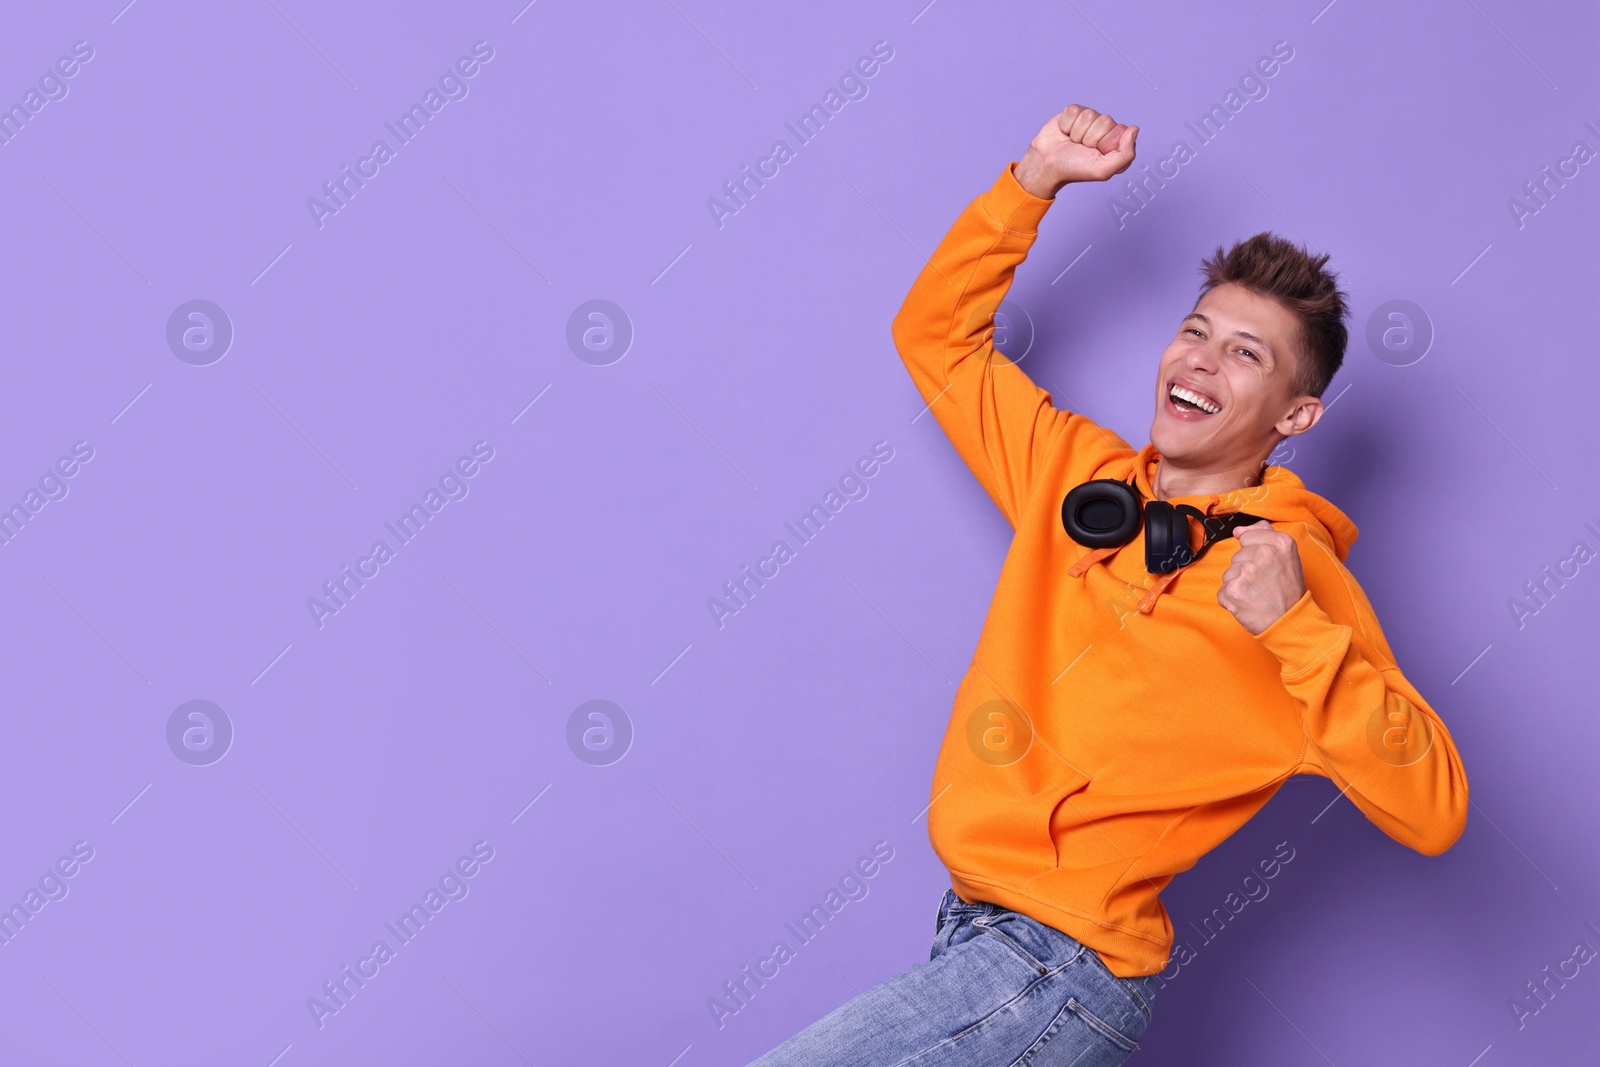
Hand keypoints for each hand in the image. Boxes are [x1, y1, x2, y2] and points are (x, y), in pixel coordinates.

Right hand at [1013, 104, 1138, 197]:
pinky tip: (1065, 133)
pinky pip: (1074, 110)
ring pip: (1089, 114)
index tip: (1096, 153)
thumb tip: (1134, 130)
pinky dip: (1066, 124)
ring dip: (1077, 132)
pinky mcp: (1074, 113)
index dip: (1106, 142)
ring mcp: (1089, 120)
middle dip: (1090, 137)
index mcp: (1115, 143)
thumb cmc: (1073, 169)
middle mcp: (1104, 129)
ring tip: (1072, 142)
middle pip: (1105, 121)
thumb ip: (1126, 154)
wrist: (1046, 164)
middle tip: (1081, 149)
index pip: (1121, 130)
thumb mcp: (1103, 170)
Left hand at [1218, 521, 1305, 634]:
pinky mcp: (1233, 590)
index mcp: (1280, 542)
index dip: (1254, 554)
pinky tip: (1248, 604)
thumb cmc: (1288, 591)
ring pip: (1228, 574)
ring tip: (1257, 595)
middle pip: (1237, 557)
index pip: (1247, 537)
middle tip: (1264, 584)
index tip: (1266, 567)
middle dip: (1246, 570)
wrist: (1290, 622)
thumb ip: (1264, 534)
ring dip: (1238, 585)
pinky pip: (1222, 591)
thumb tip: (1238, 530)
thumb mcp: (1287, 556)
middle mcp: (1263, 554)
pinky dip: (1232, 601)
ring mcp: (1247, 572)